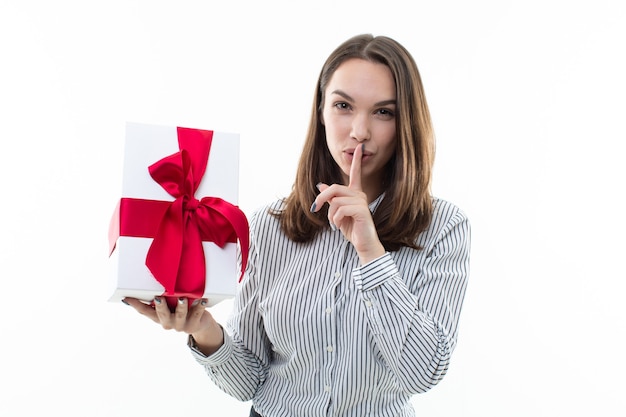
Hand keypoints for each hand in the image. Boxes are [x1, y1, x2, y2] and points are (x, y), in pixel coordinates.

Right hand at [124, 296, 223, 354]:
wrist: (200, 324)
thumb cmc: (182, 310)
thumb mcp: (170, 305)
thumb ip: (161, 298)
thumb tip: (149, 279)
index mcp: (159, 317)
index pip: (145, 311)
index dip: (135, 305)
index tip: (127, 297)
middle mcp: (168, 323)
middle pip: (161, 315)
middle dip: (160, 306)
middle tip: (159, 297)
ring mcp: (180, 325)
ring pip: (180, 315)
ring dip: (181, 306)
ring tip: (182, 298)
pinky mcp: (194, 325)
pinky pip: (197, 314)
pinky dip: (200, 306)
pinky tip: (203, 300)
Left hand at [312, 144, 385, 263]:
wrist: (363, 244)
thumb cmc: (351, 229)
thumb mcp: (337, 213)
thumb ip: (331, 199)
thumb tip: (321, 185)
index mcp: (355, 194)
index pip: (356, 174)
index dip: (356, 161)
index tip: (360, 147)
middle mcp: (360, 195)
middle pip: (334, 188)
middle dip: (321, 198)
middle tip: (314, 208)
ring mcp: (362, 202)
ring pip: (336, 201)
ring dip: (330, 215)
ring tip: (334, 224)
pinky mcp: (362, 211)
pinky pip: (340, 209)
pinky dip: (335, 219)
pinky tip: (339, 226)